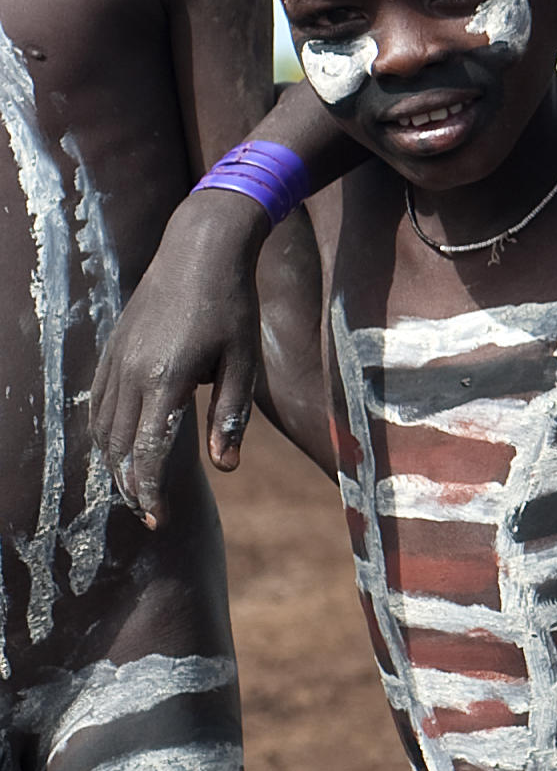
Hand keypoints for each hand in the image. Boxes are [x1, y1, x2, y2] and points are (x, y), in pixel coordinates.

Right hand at [98, 197, 265, 521]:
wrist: (199, 250)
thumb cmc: (232, 305)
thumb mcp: (243, 362)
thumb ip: (230, 416)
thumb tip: (227, 467)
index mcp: (166, 380)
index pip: (149, 452)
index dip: (151, 491)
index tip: (160, 520)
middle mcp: (131, 374)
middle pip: (121, 447)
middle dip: (133, 486)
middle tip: (151, 514)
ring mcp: (116, 361)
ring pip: (105, 429)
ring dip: (118, 463)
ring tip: (137, 487)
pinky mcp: (112, 351)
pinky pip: (99, 404)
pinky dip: (107, 433)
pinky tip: (122, 447)